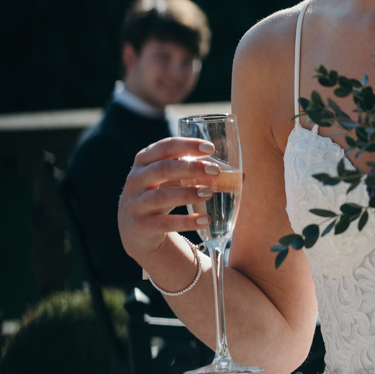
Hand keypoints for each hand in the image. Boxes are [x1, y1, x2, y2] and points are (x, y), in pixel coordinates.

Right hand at [117, 137, 221, 259]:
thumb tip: (240, 177)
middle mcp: (135, 179)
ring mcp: (135, 203)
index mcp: (144, 160)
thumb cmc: (162, 193)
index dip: (187, 145)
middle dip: (190, 168)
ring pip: (160, 197)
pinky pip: (164, 223)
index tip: (210, 148)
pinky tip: (205, 220)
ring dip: (187, 194)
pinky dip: (186, 222)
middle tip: (215, 171)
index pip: (165, 147)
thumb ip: (197, 173)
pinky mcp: (140, 225)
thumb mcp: (172, 179)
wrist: (137, 228)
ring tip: (210, 193)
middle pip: (162, 169)